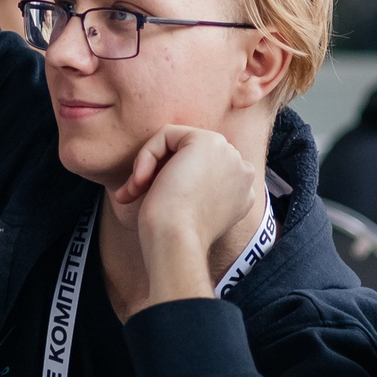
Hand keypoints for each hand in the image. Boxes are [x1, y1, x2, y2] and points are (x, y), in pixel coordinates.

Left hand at [111, 126, 259, 308]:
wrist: (177, 241)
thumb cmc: (175, 236)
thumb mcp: (190, 211)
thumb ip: (192, 189)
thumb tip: (164, 174)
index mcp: (243, 193)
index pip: (204, 172)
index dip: (174, 184)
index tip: (156, 205)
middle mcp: (242, 171)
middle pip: (192, 156)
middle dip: (160, 171)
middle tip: (136, 193)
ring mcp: (228, 154)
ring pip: (179, 144)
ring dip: (151, 166)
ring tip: (134, 190)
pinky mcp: (207, 141)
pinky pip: (167, 135)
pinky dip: (147, 154)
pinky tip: (139, 180)